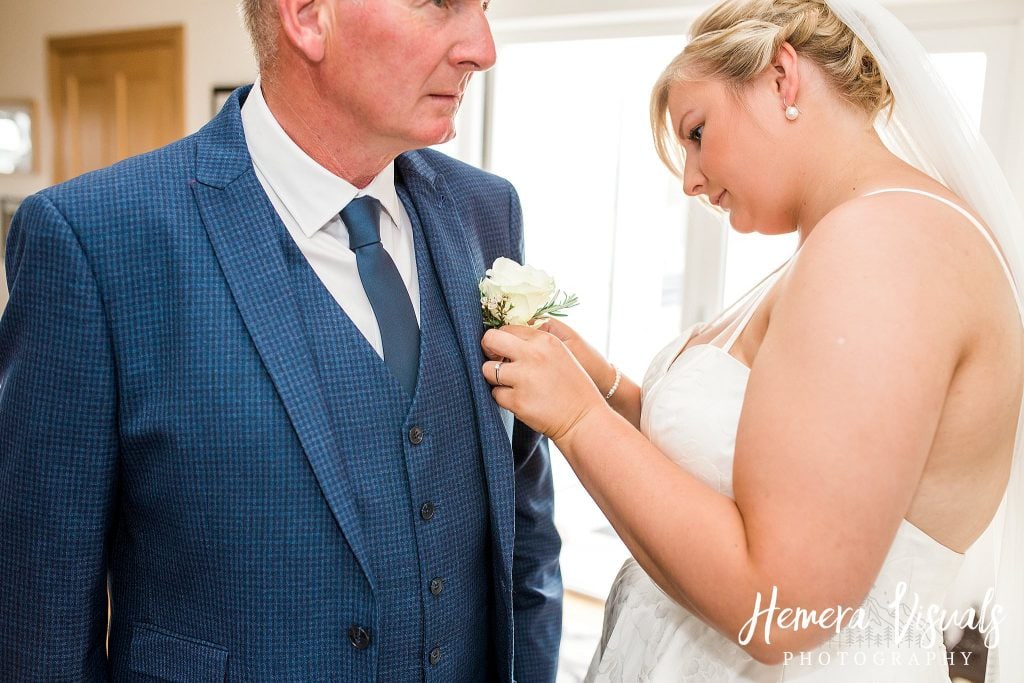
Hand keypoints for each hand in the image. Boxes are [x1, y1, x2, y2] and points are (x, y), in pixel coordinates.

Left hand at [481, 325, 608, 442]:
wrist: (583, 418)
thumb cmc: (570, 387)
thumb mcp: (558, 354)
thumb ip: (533, 345)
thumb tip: (501, 341)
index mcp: (544, 340)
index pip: (506, 329)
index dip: (501, 341)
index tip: (504, 352)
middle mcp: (533, 355)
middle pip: (491, 339)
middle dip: (487, 349)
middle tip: (495, 362)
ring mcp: (524, 378)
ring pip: (487, 369)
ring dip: (494, 378)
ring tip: (511, 385)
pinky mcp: (517, 401)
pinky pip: (495, 394)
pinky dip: (503, 398)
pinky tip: (519, 400)